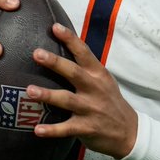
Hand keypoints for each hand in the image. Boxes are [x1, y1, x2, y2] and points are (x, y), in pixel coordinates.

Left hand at [26, 23, 138, 158]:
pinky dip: (52, 130)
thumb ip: (86, 67)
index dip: (70, 39)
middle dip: (55, 63)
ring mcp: (91, 109)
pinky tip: (37, 129)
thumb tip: (63, 48)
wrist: (129, 131)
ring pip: (68, 100)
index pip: (84, 52)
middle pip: (74, 72)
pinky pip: (67, 129)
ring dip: (48, 95)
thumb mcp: (103, 80)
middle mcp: (95, 89)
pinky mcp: (87, 128)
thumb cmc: (110, 101)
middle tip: (37, 53)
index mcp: (98, 74)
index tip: (55, 27)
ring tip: (30, 90)